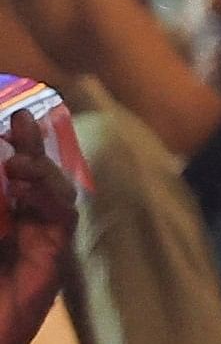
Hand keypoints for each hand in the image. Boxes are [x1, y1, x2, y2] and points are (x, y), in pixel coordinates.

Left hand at [1, 110, 75, 343]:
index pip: (9, 175)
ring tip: (18, 166)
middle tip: (20, 120)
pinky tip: (29, 190)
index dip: (15, 146)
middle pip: (35, 174)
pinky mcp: (54, 254)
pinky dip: (50, 197)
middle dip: (30, 145)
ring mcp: (39, 237)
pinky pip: (63, 217)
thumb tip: (6, 170)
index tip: (11, 117)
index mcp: (1, 215)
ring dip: (41, 171)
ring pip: (55, 190)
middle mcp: (19, 222)